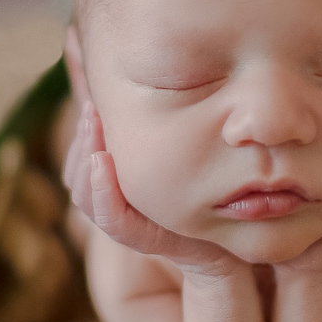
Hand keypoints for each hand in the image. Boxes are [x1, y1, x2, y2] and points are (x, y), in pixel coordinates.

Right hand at [62, 100, 240, 278]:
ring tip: (93, 124)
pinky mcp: (150, 240)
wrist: (243, 238)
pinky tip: (102, 161)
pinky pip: (115, 220)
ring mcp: (133, 225)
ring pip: (87, 198)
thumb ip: (159, 126)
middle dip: (80, 141)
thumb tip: (141, 82)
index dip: (78, 134)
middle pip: (77, 176)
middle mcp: (121, 207)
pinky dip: (103, 192)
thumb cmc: (215, 192)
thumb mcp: (185, 151)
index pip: (80, 161)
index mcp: (121, 186)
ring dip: (85, 160)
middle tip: (89, 109)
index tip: (88, 101)